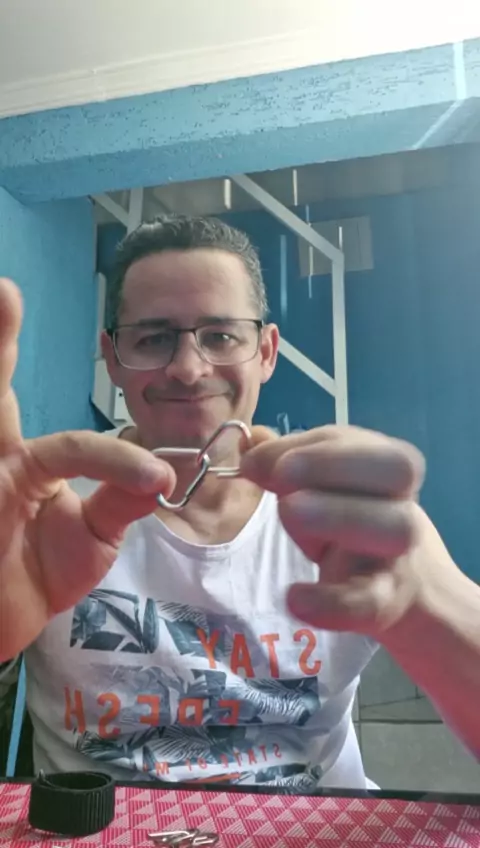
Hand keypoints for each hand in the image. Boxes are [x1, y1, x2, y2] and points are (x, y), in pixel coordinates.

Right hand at [0, 279, 175, 660]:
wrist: (4, 627)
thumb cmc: (38, 574)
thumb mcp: (95, 535)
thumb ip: (123, 497)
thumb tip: (165, 471)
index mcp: (30, 460)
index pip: (68, 437)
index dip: (106, 447)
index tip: (143, 464)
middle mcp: (2, 458)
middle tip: (2, 290)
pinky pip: (16, 473)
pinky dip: (58, 462)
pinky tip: (14, 479)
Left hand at [241, 424, 457, 640]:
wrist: (403, 584)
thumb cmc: (352, 518)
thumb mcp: (323, 485)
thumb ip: (287, 457)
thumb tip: (251, 438)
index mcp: (385, 467)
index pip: (357, 439)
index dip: (309, 444)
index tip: (257, 460)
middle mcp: (400, 501)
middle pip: (398, 469)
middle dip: (335, 464)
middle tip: (282, 476)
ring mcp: (397, 553)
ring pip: (394, 528)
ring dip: (340, 515)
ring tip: (291, 512)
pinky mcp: (383, 602)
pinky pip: (368, 601)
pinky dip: (330, 602)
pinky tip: (294, 597)